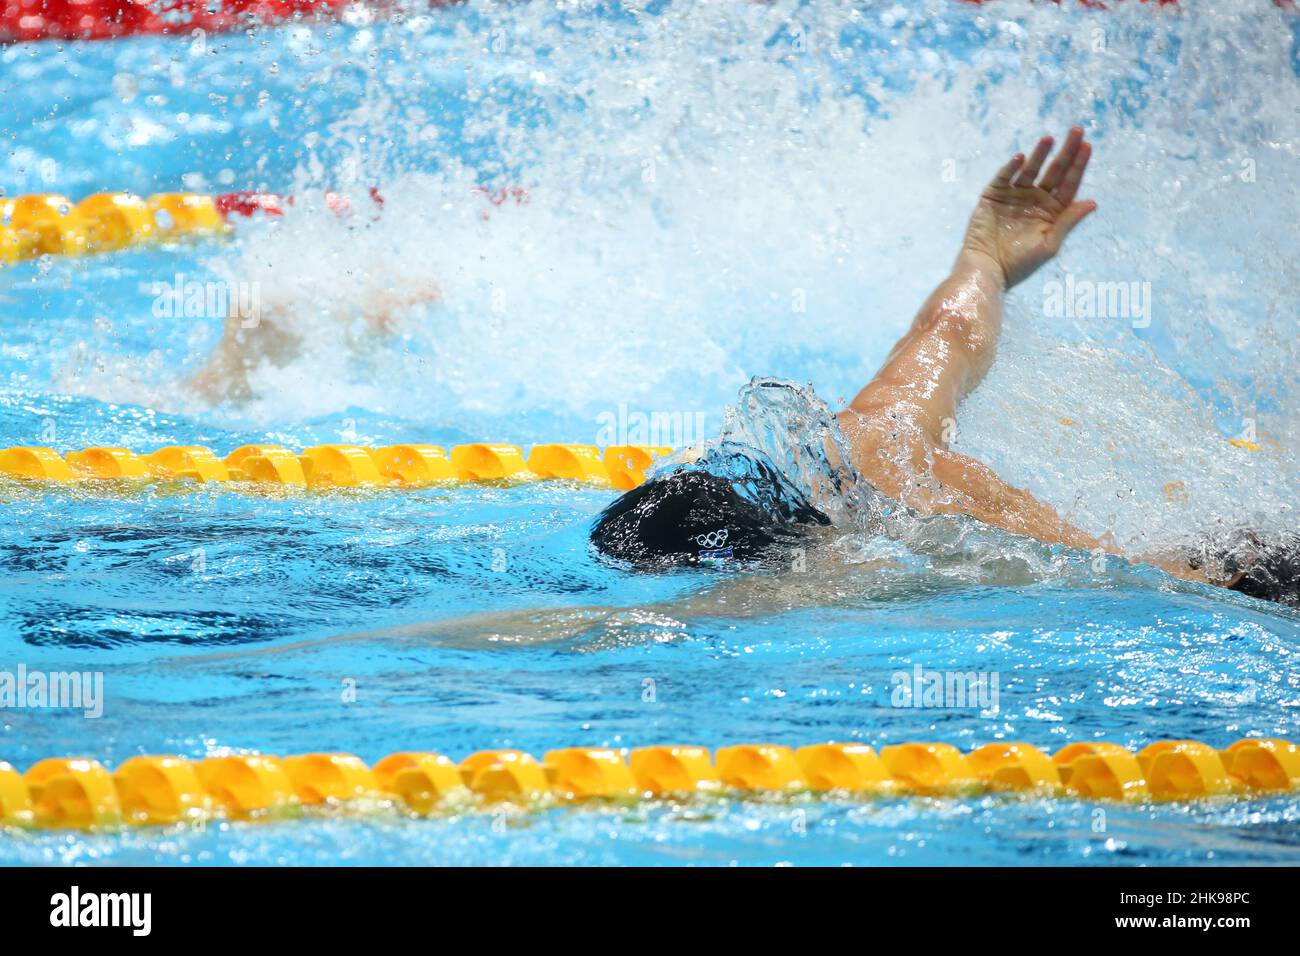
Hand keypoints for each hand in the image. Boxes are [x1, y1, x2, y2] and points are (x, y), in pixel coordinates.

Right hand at [960, 126, 1096, 288]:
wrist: (986, 269)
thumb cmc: (1019, 264)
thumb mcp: (1049, 244)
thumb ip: (1068, 221)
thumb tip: (1093, 202)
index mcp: (1052, 211)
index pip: (1069, 184)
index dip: (1079, 165)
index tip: (1087, 146)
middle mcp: (1035, 200)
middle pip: (1054, 171)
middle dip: (1066, 151)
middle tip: (1077, 130)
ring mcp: (1014, 196)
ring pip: (1030, 169)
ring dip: (1040, 154)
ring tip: (1049, 139)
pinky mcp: (993, 195)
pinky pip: (1004, 177)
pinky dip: (1011, 167)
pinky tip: (1020, 157)